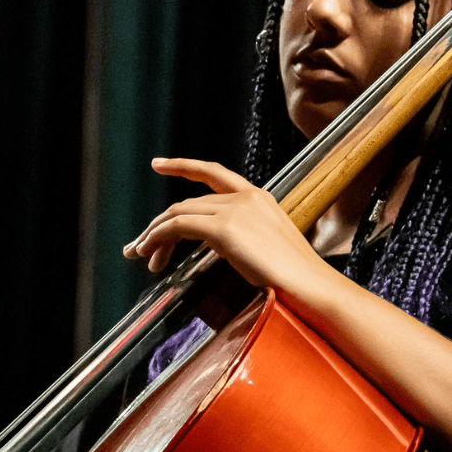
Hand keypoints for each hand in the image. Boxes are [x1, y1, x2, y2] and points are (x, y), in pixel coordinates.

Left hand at [123, 158, 324, 289]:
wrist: (312, 287)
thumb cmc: (298, 280)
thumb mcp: (271, 249)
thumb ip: (249, 240)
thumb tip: (228, 249)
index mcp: (259, 198)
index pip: (214, 174)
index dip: (184, 167)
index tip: (159, 164)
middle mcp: (246, 197)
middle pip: (188, 204)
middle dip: (159, 225)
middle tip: (139, 247)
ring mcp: (235, 210)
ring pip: (178, 213)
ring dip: (154, 234)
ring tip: (140, 255)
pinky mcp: (225, 228)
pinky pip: (177, 227)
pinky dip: (158, 238)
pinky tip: (150, 254)